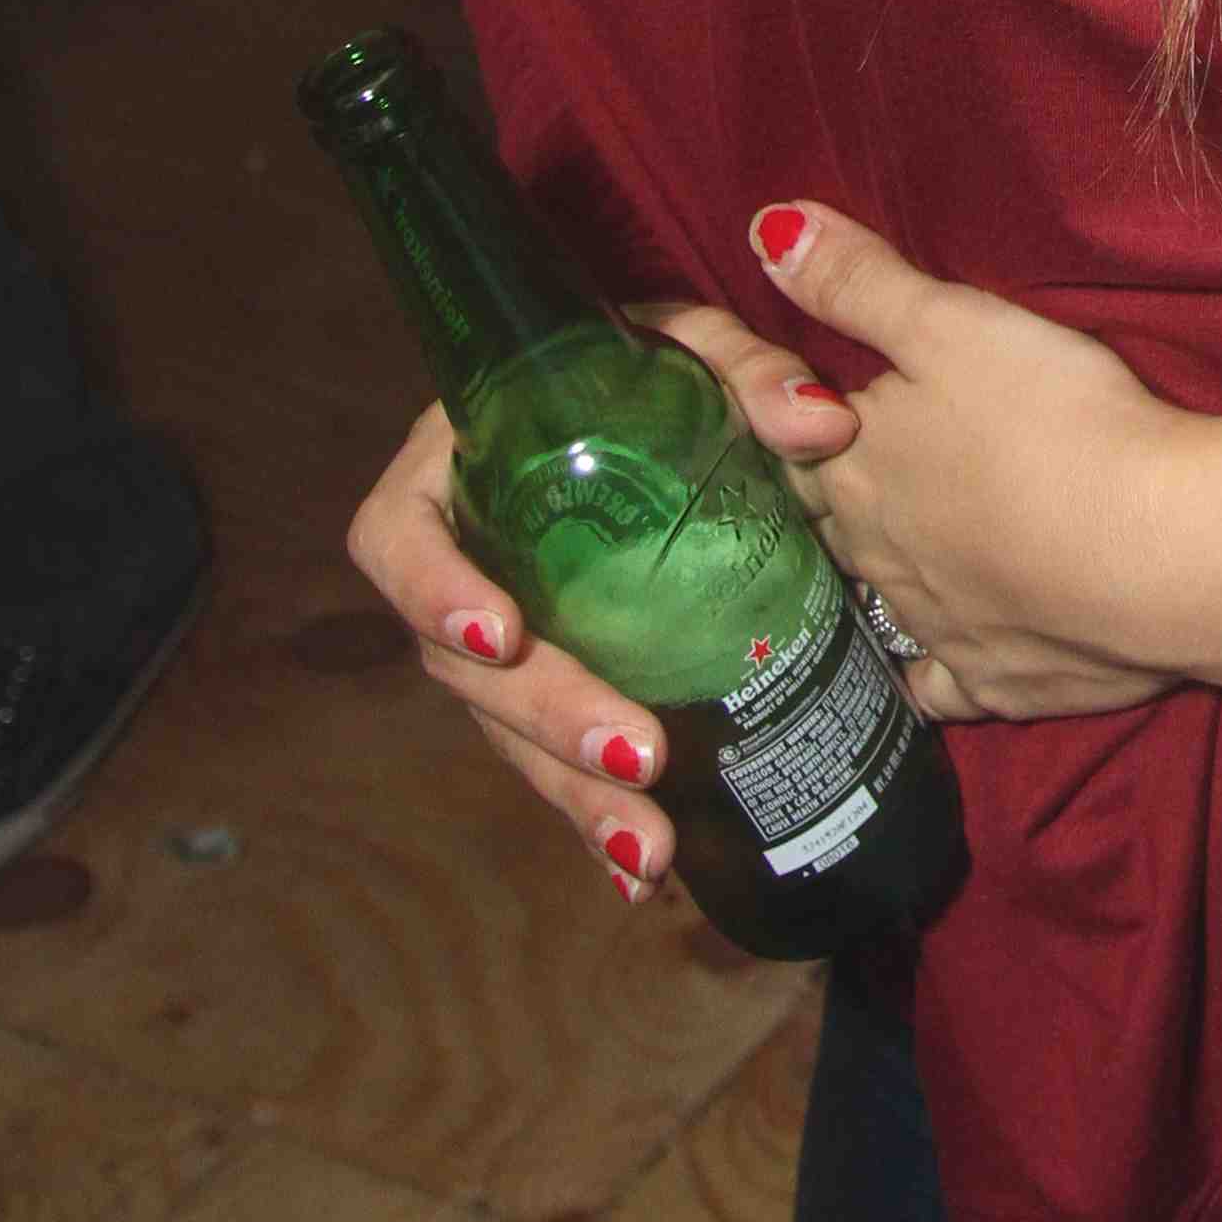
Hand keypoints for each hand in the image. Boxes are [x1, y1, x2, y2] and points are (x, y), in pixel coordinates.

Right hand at [343, 317, 866, 907]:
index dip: (433, 593)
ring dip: (574, 794)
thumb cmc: (659, 372)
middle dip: (547, 720)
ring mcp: (506, 637)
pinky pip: (557, 760)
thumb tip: (824, 427)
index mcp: (461, 468)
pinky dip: (599, 815)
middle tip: (636, 757)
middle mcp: (467, 564)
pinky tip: (648, 869)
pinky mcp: (556, 684)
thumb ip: (752, 374)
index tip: (505, 636)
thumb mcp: (696, 352)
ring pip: (510, 733)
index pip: (396, 537)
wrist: (675, 419)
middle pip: (464, 667)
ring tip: (651, 847)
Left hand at [743, 198, 1210, 719]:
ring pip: (876, 605)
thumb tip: (765, 229)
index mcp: (852, 472)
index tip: (762, 414)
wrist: (1162, 553)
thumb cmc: (1053, 422)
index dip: (764, 421)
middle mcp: (877, 558)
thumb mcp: (951, 325)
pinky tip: (936, 670)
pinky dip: (933, 675)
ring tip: (881, 562)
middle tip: (826, 483)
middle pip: (822, 530)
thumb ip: (858, 282)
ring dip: (873, 582)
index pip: (776, 447)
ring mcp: (936, 628)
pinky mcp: (999, 681)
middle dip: (818, 506)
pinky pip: (944, 687)